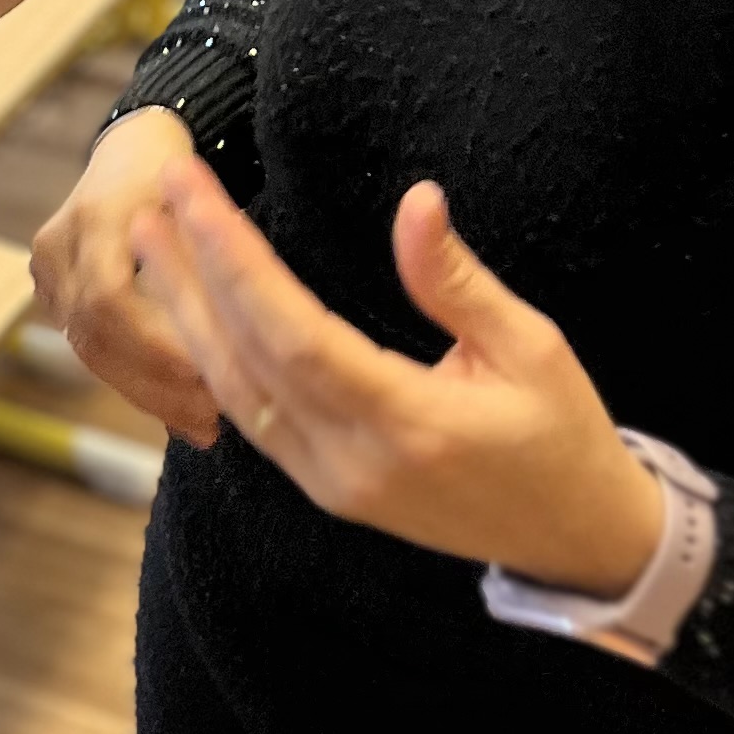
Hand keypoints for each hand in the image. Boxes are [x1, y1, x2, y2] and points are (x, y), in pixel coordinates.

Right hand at [30, 108, 224, 442]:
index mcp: (96, 216)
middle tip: (213, 421)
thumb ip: (206, 267)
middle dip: (155, 385)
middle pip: (93, 334)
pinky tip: (171, 406)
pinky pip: (86, 342)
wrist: (133, 144)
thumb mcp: (199, 209)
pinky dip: (129, 376)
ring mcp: (47, 264)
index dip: (156, 348)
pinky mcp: (49, 283)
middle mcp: (59, 242)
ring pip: (86, 348)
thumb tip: (235, 349)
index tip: (209, 378)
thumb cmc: (179, 173)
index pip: (111, 300)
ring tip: (199, 424)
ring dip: (143, 391)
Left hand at [126, 156, 665, 591]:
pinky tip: (190, 310)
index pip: (293, 333)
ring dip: (188, 314)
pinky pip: (252, 420)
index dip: (235, 260)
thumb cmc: (563, 432)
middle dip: (193, 273)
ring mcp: (335, 485)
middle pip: (247, 359)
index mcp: (410, 424)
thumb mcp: (533, 347)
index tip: (195, 194)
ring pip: (235, 393)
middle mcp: (354, 463)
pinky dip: (213, 360)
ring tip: (154, 242)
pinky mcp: (329, 491)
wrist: (580, 539)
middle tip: (154, 198)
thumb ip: (458, 281)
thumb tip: (417, 199)